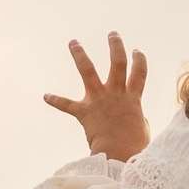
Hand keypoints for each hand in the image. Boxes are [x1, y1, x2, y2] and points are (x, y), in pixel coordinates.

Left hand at [43, 31, 150, 162]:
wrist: (119, 153)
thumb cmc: (134, 146)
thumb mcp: (143, 130)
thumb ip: (139, 120)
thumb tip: (138, 121)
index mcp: (133, 98)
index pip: (139, 73)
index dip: (139, 60)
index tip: (136, 51)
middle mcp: (116, 93)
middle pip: (117, 62)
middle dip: (115, 45)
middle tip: (113, 34)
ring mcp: (99, 100)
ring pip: (88, 70)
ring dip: (80, 54)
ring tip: (73, 42)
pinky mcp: (84, 111)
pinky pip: (66, 104)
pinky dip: (55, 100)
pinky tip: (45, 96)